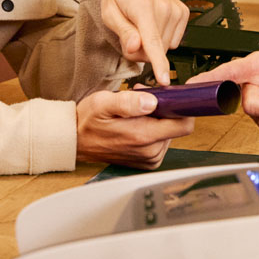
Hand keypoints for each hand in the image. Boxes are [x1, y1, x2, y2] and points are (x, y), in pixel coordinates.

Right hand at [75, 89, 193, 168]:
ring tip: (136, 112)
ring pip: (169, 133)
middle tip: (144, 100)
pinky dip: (152, 130)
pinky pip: (161, 142)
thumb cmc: (88, 120)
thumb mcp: (103, 103)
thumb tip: (152, 101)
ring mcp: (149, 158)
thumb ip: (128, 102)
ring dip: (157, 120)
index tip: (176, 97)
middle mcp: (150, 151)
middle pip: (177, 127)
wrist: (74, 141)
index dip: (184, 108)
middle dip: (165, 110)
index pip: (184, 125)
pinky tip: (136, 123)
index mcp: (143, 136)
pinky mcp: (147, 161)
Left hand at [100, 0, 187, 86]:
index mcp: (143, 7)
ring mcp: (176, 9)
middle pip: (156, 49)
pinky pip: (174, 41)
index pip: (152, 41)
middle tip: (130, 37)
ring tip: (141, 28)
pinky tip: (154, 25)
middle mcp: (164, 7)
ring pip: (166, 47)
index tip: (164, 79)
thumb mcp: (109, 14)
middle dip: (141, 51)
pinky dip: (162, 38)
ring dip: (152, 45)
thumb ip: (123, 32)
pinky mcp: (183, 12)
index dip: (158, 63)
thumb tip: (136, 47)